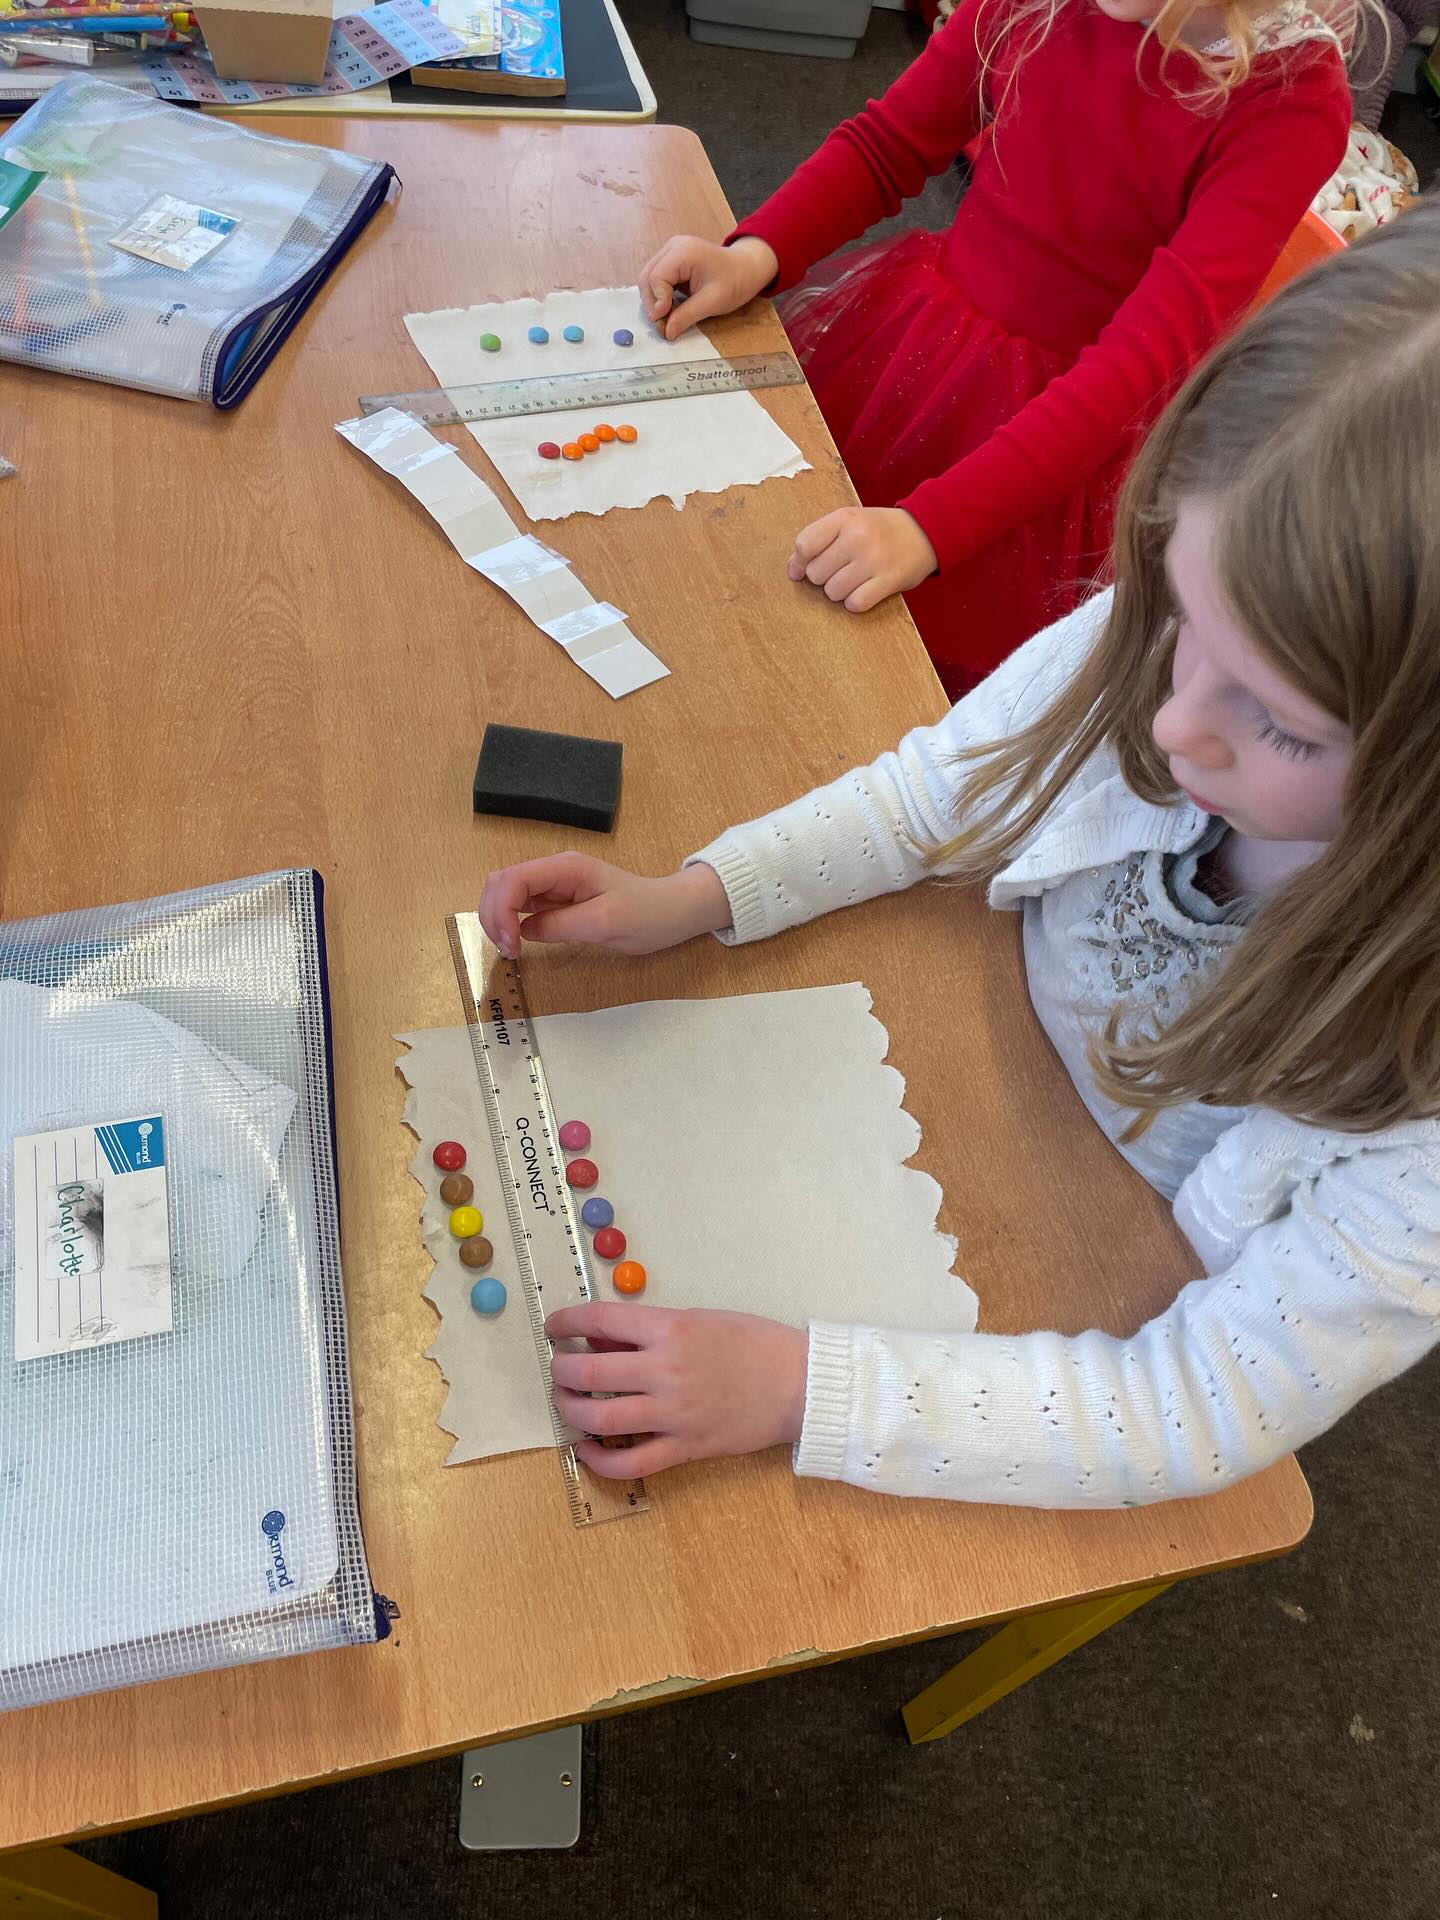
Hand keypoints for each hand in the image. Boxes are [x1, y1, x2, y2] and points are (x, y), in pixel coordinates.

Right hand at [477, 853, 730, 956]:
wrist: (672, 912)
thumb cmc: (646, 915)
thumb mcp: (604, 924)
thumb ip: (561, 925)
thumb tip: (525, 930)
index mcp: (566, 868)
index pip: (513, 879)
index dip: (500, 910)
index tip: (510, 945)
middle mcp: (555, 870)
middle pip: (501, 881)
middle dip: (492, 914)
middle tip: (507, 950)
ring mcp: (554, 884)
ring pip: (506, 892)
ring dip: (497, 918)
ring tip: (511, 948)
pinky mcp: (557, 899)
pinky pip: (521, 905)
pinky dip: (510, 922)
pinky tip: (518, 941)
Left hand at [545, 1301, 808, 1477]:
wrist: (798, 1384)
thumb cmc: (752, 1343)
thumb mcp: (698, 1318)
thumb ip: (648, 1330)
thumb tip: (599, 1340)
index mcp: (671, 1329)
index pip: (598, 1319)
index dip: (565, 1320)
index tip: (554, 1326)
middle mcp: (665, 1370)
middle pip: (588, 1372)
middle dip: (561, 1370)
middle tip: (559, 1368)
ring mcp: (673, 1413)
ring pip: (599, 1419)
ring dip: (569, 1410)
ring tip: (566, 1403)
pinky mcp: (684, 1448)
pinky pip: (628, 1462)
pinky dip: (598, 1460)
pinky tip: (586, 1448)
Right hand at [639, 233, 778, 340]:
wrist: (746, 269)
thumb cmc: (735, 281)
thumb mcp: (712, 302)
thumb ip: (686, 316)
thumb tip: (666, 332)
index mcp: (684, 251)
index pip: (656, 278)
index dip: (657, 302)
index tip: (664, 322)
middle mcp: (673, 247)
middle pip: (647, 277)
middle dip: (652, 303)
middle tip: (663, 324)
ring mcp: (671, 251)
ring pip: (648, 279)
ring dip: (654, 301)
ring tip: (668, 316)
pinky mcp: (671, 260)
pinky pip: (656, 279)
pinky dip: (659, 296)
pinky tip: (671, 307)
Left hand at [788, 506, 937, 612]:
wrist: (925, 531)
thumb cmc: (880, 530)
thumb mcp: (850, 521)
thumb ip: (820, 539)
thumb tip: (793, 569)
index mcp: (844, 518)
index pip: (804, 545)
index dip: (798, 563)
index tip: (801, 570)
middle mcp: (857, 537)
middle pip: (816, 574)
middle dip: (824, 577)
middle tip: (842, 569)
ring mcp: (873, 559)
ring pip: (833, 592)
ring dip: (840, 592)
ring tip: (855, 579)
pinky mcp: (888, 580)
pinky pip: (855, 604)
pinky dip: (856, 602)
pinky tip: (865, 590)